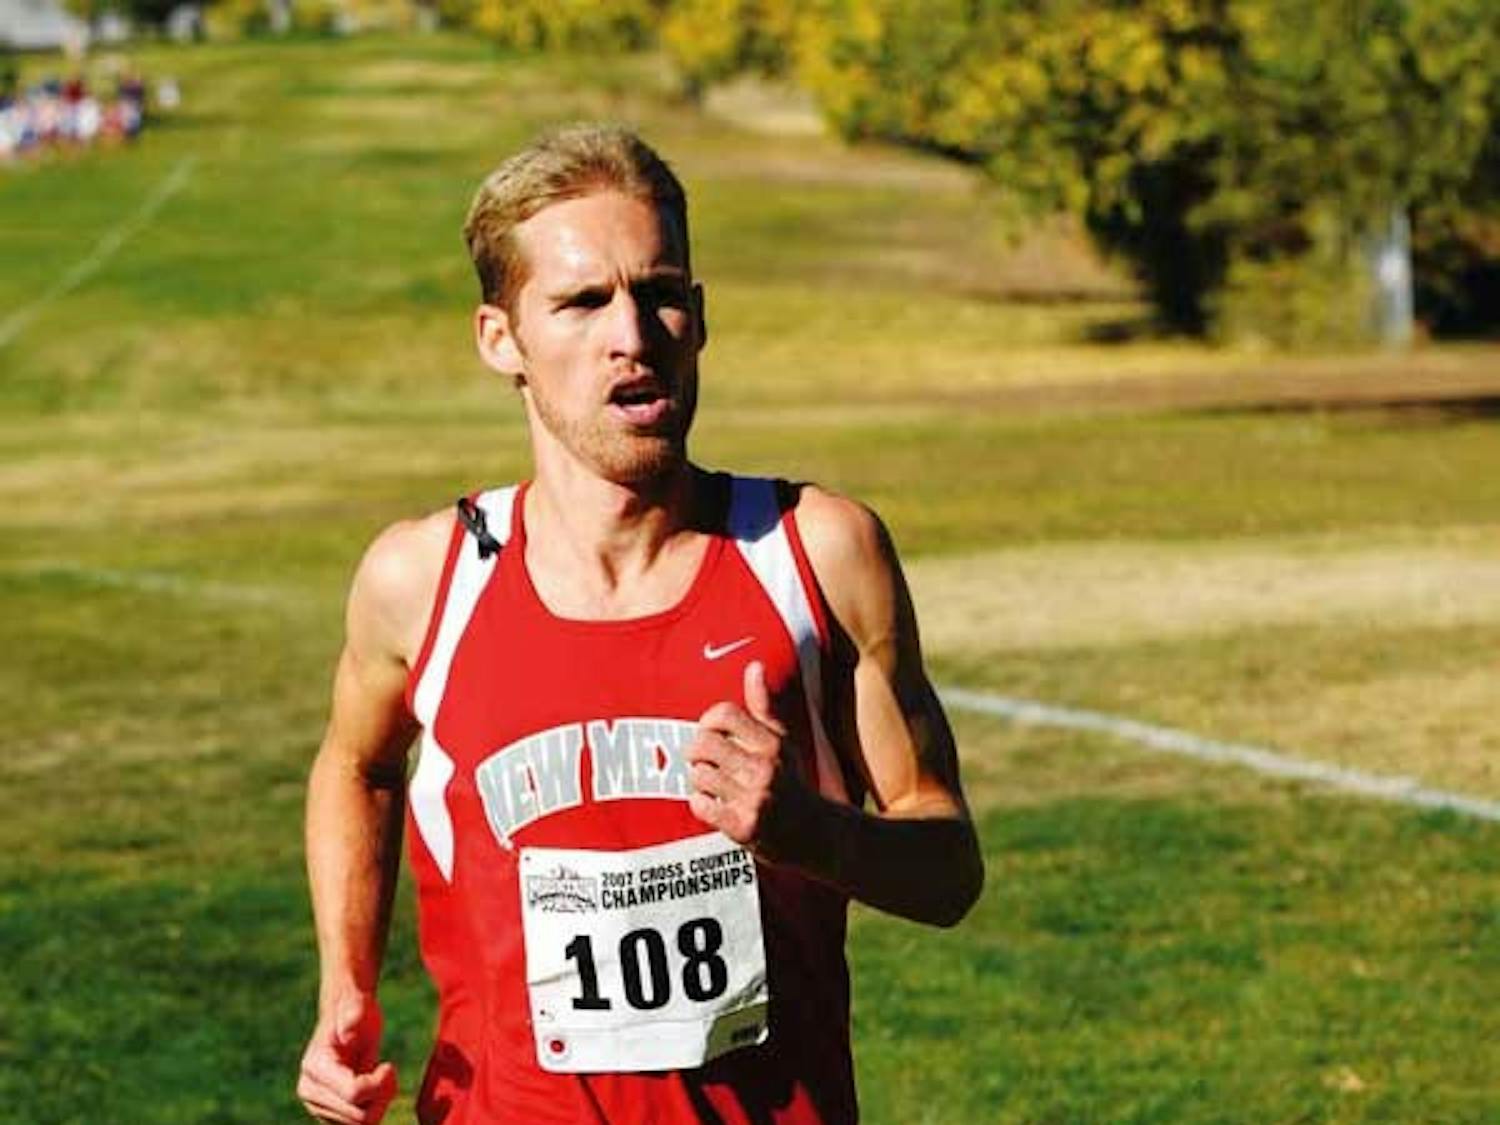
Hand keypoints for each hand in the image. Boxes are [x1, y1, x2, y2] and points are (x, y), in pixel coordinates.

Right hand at [296, 991, 397, 1123]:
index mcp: (315, 1067)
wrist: (348, 1021)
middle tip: (388, 1071)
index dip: (380, 1084)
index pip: (354, 1093)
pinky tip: (375, 1088)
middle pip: (360, 1117)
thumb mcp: (360, 1005)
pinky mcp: (330, 1115)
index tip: (389, 1065)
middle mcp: (309, 1092)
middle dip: (382, 1095)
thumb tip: (348, 1030)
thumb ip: (354, 1013)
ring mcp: (318, 1107)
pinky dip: (374, 1109)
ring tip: (382, 1078)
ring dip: (380, 1103)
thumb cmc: (356, 1009)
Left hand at [688, 661, 805, 856]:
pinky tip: (714, 804)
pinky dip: (701, 804)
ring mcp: (755, 798)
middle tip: (702, 759)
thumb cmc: (791, 780)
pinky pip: (701, 805)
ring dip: (699, 780)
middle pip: (704, 743)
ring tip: (712, 784)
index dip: (708, 720)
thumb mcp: (782, 740)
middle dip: (695, 751)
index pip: (725, 714)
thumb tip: (754, 666)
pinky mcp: (744, 826)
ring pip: (699, 775)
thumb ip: (763, 704)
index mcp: (772, 743)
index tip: (709, 732)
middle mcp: (765, 768)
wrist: (813, 832)